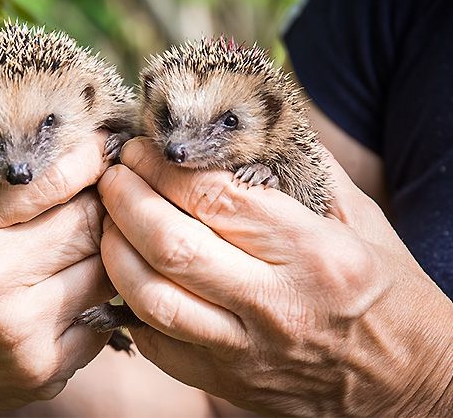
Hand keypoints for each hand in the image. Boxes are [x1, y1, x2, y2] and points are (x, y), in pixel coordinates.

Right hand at [0, 57, 115, 413]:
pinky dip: (102, 297)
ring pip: (106, 267)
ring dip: (109, 250)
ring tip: (92, 239)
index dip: (87, 161)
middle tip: (108, 193)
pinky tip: (79, 287)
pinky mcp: (44, 366)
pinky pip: (105, 314)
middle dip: (105, 206)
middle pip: (89, 222)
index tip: (98, 152)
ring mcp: (17, 327)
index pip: (53, 178)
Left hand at [98, 137, 452, 415]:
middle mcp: (276, 305)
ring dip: (114, 252)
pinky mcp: (227, 382)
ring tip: (107, 221)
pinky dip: (130, 303)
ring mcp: (247, 352)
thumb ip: (302, 169)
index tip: (142, 151)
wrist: (405, 380)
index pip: (216, 200)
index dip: (164, 169)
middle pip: (172, 246)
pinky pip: (157, 342)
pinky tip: (128, 274)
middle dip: (125, 202)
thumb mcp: (362, 218)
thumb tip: (242, 129)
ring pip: (152, 299)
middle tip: (112, 177)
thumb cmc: (385, 290)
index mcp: (314, 253)